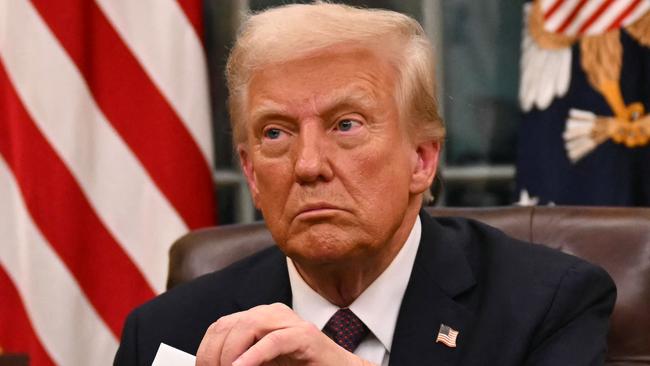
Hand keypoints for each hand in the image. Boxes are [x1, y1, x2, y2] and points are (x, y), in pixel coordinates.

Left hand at [196, 303, 374, 365]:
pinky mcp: (306, 336)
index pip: (221, 327)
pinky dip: (254, 357)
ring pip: (249, 326)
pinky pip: (274, 341)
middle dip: (214, 356)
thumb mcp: (263, 365)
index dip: (205, 351)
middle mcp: (273, 314)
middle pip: (229, 325)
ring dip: (231, 355)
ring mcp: (291, 322)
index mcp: (260, 319)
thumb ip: (241, 362)